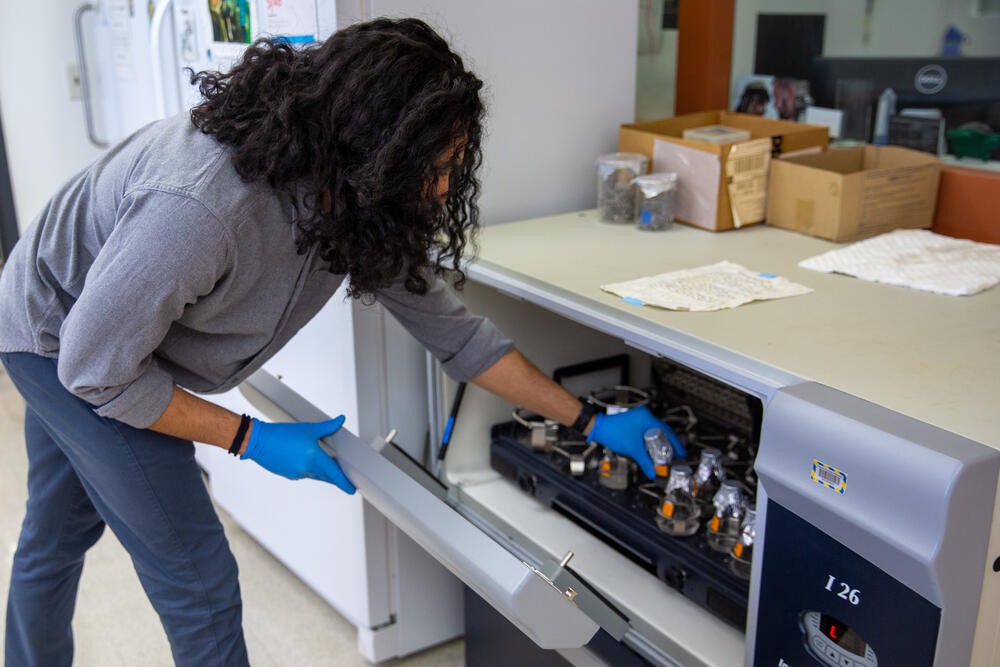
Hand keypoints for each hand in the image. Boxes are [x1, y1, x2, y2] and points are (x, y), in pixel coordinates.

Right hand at [241, 417, 355, 493]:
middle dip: (335, 478)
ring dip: (322, 472)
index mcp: (314, 458)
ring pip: (315, 475)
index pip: (334, 474)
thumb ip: (327, 427)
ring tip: (328, 466)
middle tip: (344, 478)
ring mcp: (296, 473)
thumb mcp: (308, 429)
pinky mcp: (288, 474)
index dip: (344, 483)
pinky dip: (308, 469)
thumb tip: (341, 420)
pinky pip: (304, 473)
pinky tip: (305, 460)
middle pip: (326, 476)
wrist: (258, 442)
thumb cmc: (282, 434)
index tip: (352, 490)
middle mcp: (306, 469)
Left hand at [586, 405, 686, 478]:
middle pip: (663, 432)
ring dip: (661, 444)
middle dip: (669, 445)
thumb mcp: (633, 449)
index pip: (667, 431)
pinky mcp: (635, 424)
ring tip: (668, 455)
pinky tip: (655, 451)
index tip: (681, 453)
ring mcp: (640, 420)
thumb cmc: (612, 432)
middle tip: (676, 456)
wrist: (599, 429)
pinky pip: (649, 434)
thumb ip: (645, 461)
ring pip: (656, 433)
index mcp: (647, 418)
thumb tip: (653, 471)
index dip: (675, 443)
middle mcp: (645, 416)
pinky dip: (653, 442)